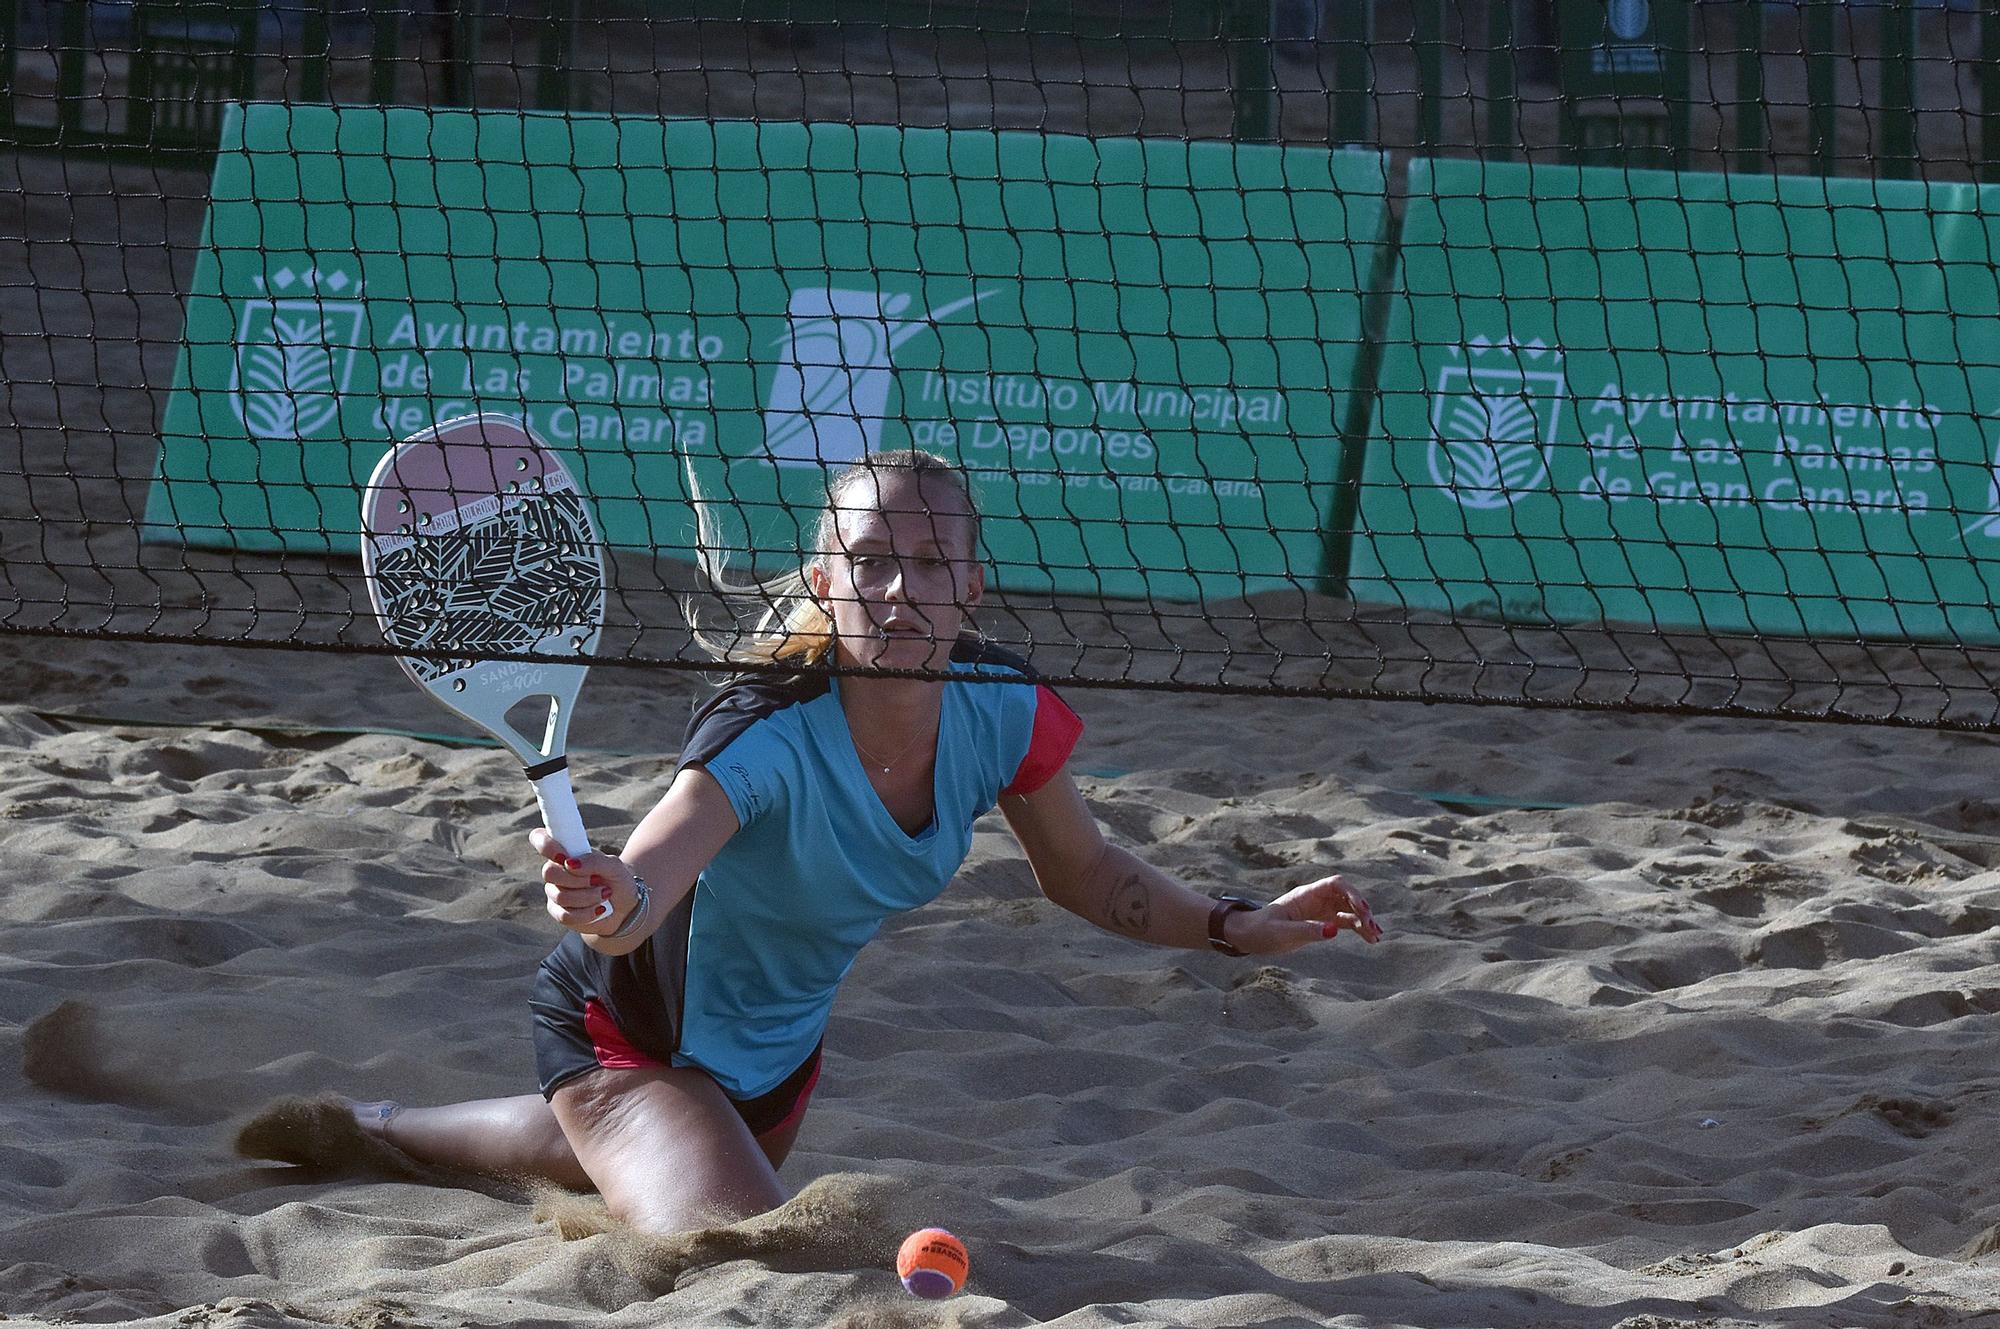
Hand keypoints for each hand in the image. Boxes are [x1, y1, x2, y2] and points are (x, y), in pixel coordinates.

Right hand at [530, 827, 638, 935]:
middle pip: (549, 872)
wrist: (625, 906)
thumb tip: (570, 863)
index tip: (564, 857)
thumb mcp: (614, 866)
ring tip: (605, 894)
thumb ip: (594, 860)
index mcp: (565, 851)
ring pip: (560, 896)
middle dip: (577, 879)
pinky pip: (564, 915)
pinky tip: (599, 909)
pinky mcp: (558, 913)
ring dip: (588, 896)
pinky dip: (587, 913)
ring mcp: (554, 892)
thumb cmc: (617, 879)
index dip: (545, 845)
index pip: (540, 838)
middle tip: (597, 880)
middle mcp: (555, 870)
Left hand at [1229, 873, 1381, 954]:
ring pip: (1349, 911)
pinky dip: (1358, 929)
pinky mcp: (1321, 923)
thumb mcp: (1282, 933)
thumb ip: (1307, 931)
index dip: (1353, 893)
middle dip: (1362, 910)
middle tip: (1371, 928)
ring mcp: (1320, 910)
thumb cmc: (1261, 931)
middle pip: (1347, 897)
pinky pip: (1345, 923)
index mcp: (1306, 895)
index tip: (1363, 910)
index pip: (1336, 885)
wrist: (1249, 936)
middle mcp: (1316, 899)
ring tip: (1376, 936)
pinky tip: (1370, 939)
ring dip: (1363, 921)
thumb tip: (1333, 930)